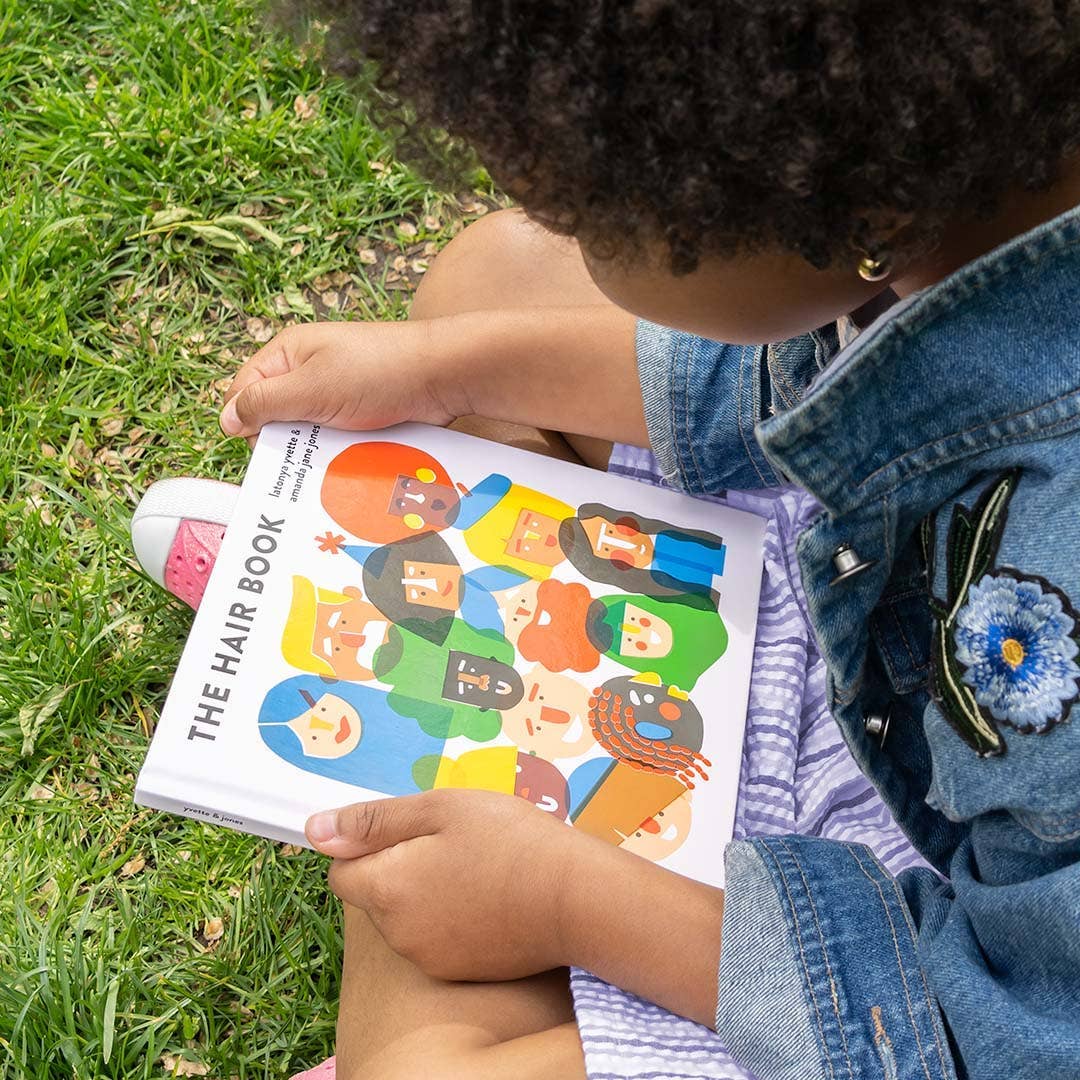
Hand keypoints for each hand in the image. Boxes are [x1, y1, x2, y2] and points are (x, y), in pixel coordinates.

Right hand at [219, 319, 468, 438]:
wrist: (446, 374)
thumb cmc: (378, 371)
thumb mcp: (310, 388)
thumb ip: (264, 403)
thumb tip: (226, 420)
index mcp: (289, 353)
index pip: (244, 391)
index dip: (245, 422)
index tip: (261, 450)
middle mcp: (310, 369)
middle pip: (277, 415)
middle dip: (285, 440)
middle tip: (301, 458)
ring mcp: (339, 390)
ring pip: (310, 431)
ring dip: (316, 449)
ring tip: (330, 460)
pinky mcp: (364, 410)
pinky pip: (340, 436)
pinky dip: (342, 450)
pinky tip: (350, 462)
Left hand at [305, 789, 586, 981]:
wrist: (574, 897)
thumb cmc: (508, 839)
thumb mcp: (439, 809)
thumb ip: (374, 821)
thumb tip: (315, 831)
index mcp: (387, 887)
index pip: (341, 872)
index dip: (367, 845)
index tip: (410, 830)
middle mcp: (399, 934)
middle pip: (377, 895)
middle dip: (401, 867)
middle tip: (453, 839)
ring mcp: (431, 958)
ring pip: (408, 917)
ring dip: (427, 892)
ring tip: (478, 864)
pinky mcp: (461, 972)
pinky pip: (438, 939)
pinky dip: (453, 917)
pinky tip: (491, 895)